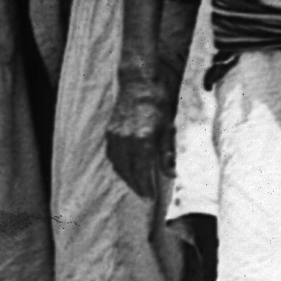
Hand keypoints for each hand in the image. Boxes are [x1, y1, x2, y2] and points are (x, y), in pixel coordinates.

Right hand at [106, 86, 172, 201]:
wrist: (141, 83)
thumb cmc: (160, 104)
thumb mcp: (169, 128)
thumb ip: (168, 152)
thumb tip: (171, 174)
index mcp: (142, 139)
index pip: (142, 172)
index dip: (146, 187)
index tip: (152, 198)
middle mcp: (126, 139)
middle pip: (128, 171)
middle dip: (136, 185)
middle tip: (146, 195)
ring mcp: (115, 135)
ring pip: (118, 165)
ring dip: (127, 177)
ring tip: (138, 184)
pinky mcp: (110, 132)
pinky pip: (113, 155)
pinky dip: (120, 165)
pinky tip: (128, 168)